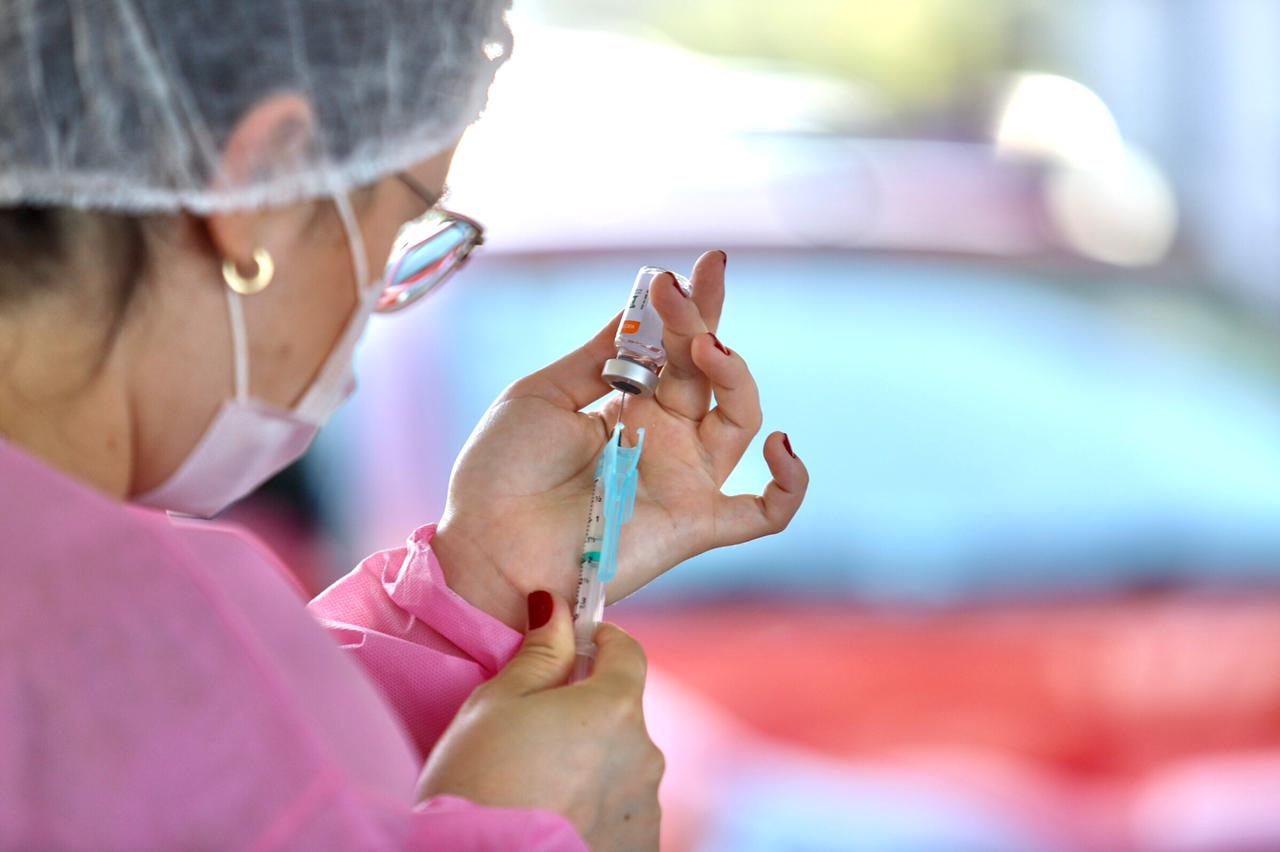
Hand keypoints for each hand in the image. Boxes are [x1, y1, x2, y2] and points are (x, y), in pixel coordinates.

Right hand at [419, 591, 662, 849]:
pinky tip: (554, 819)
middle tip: (532, 734)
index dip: (599, 642)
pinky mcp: (640, 848)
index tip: (573, 646)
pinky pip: (621, 811)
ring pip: (621, 765)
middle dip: (586, 713)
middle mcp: (644, 755)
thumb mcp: (495, 704)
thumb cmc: (476, 784)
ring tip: (537, 788)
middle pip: (622, 713)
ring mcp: (646, 807)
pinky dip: (596, 809)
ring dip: (592, 765)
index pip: (627, 652)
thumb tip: (557, 608)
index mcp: (614, 708)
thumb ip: (540, 654)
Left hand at [434, 250, 808, 629]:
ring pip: (740, 421)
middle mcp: (665, 439)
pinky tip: (780, 444)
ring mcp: (684, 480)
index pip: (677, 347)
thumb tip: (639, 305)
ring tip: (705, 347)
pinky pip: (763, 513)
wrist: (485, 550)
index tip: (697, 267)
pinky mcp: (694, 524)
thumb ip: (599, 357)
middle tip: (687, 289)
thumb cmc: (501, 476)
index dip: (692, 307)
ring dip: (734, 376)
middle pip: (710, 372)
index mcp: (629, 406)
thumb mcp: (542, 396)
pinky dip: (789, 484)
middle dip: (704, 322)